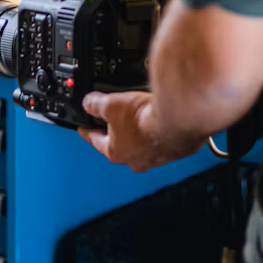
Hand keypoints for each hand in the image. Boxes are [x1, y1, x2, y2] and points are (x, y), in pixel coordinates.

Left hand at [79, 92, 205, 171]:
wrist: (178, 119)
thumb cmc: (145, 118)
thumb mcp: (111, 104)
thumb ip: (95, 104)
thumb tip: (88, 103)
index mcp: (115, 152)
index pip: (95, 141)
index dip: (88, 131)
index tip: (84, 128)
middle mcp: (136, 159)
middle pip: (121, 144)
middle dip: (117, 132)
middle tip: (115, 120)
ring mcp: (158, 157)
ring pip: (143, 145)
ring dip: (141, 133)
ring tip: (141, 117)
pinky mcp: (176, 151)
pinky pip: (164, 142)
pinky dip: (161, 133)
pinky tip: (162, 120)